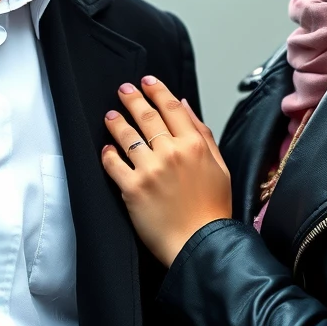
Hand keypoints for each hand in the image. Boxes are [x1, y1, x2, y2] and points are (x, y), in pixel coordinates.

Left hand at [101, 76, 231, 266]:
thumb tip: (185, 106)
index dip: (157, 90)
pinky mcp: (133, 188)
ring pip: (127, 136)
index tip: (147, 81)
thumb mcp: (220, 166)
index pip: (171, 108)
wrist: (201, 244)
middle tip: (123, 90)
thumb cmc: (212, 209)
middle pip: (147, 116)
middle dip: (132, 99)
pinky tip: (106, 149)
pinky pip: (114, 164)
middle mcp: (171, 153)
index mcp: (194, 145)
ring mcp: (150, 169)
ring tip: (110, 116)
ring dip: (116, 122)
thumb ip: (202, 133)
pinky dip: (108, 154)